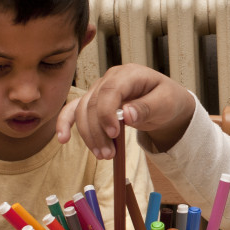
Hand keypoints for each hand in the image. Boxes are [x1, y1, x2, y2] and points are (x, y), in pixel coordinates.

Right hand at [56, 63, 194, 156]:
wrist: (165, 102)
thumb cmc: (167, 99)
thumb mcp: (165, 103)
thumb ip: (147, 107)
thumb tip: (126, 114)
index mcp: (129, 74)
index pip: (110, 91)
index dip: (107, 113)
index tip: (114, 133)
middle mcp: (110, 79)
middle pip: (93, 104)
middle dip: (98, 131)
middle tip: (109, 154)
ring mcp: (99, 90)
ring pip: (83, 111)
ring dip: (89, 135)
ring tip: (103, 155)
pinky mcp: (94, 102)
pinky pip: (74, 110)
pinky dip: (66, 123)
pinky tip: (62, 138)